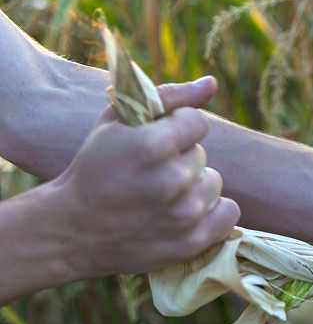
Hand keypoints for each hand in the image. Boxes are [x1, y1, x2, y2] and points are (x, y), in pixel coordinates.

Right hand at [52, 77, 239, 276]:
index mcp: (152, 145)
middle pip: (201, 156)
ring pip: (214, 183)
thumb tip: (212, 82)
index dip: (177, 129)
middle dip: (180, 160)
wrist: (73, 230)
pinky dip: (213, 212)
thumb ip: (169, 97)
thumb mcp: (118, 121)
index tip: (156, 143)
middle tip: (149, 174)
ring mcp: (184, 214)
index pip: (198, 123)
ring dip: (194, 186)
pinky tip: (186, 212)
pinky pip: (229, 213)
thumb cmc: (96, 167)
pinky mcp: (192, 241)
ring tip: (163, 196)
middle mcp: (173, 180)